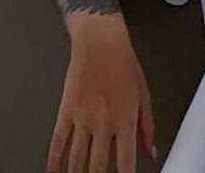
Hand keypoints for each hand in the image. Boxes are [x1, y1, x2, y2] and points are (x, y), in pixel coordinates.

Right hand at [46, 14, 156, 172]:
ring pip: (76, 159)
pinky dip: (54, 161)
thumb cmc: (124, 66)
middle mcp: (103, 122)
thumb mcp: (144, 96)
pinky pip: (58, 143)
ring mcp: (82, 119)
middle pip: (97, 165)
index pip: (125, 160)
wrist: (100, 44)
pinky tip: (54, 171)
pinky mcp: (65, 112)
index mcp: (125, 119)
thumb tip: (150, 152)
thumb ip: (147, 128)